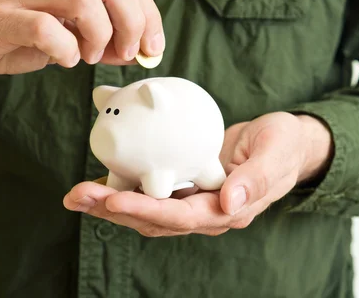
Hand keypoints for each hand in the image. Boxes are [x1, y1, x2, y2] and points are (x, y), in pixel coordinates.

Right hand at [0, 0, 164, 94]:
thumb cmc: (5, 34)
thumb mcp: (60, 29)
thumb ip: (98, 34)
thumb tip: (137, 49)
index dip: (148, 13)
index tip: (152, 47)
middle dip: (132, 22)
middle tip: (125, 53)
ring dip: (99, 35)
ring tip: (88, 56)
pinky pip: (46, 27)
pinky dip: (66, 50)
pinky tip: (63, 59)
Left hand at [63, 112, 332, 236]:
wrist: (282, 142)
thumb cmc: (283, 146)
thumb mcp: (277, 155)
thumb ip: (257, 180)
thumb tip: (229, 202)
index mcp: (226, 211)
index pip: (179, 216)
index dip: (144, 209)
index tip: (111, 199)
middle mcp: (204, 212)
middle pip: (152, 217)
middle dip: (112, 208)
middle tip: (77, 196)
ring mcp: (192, 200)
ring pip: (145, 207)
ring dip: (109, 202)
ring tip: (76, 193)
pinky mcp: (183, 184)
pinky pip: (149, 189)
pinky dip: (123, 185)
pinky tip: (99, 177)